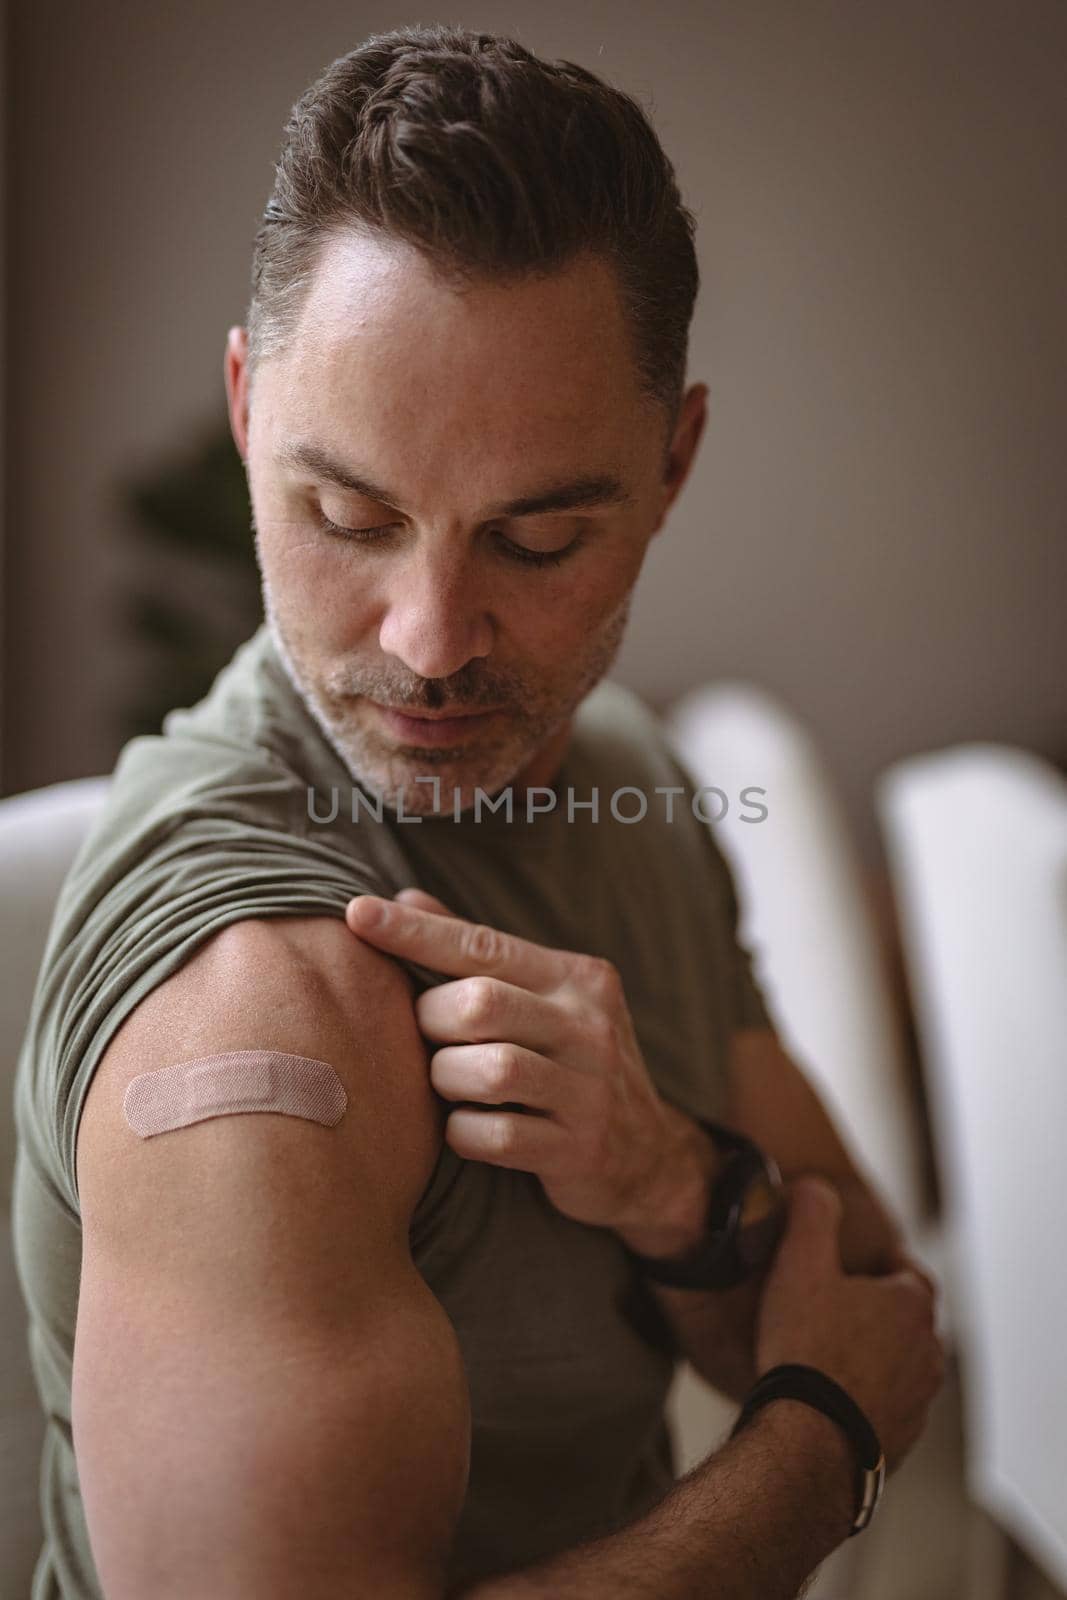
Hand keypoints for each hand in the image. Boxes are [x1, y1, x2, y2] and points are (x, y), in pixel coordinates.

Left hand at [344, 888, 712, 1239]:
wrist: (648, 1156)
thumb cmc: (569, 1065)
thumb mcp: (541, 1000)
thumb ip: (477, 953)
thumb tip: (407, 898)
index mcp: (576, 977)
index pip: (483, 944)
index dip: (415, 932)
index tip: (357, 912)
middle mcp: (589, 1025)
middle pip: (479, 1004)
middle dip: (431, 1021)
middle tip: (429, 1038)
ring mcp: (590, 1088)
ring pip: (488, 1071)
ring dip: (447, 1079)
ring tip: (449, 1083)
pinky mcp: (581, 1149)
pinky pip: (497, 1137)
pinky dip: (464, 1134)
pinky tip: (467, 1128)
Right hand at [757, 1177, 945, 1470]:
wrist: (809, 1442)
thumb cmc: (806, 1349)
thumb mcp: (800, 1264)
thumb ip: (811, 1215)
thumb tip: (815, 1186)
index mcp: (911, 1307)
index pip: (912, 1275)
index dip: (885, 1266)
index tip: (859, 1266)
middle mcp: (927, 1355)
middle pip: (909, 1323)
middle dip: (879, 1314)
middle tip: (838, 1308)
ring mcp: (917, 1404)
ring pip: (901, 1368)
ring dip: (875, 1359)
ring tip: (831, 1355)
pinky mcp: (900, 1443)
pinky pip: (886, 1409)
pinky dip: (866, 1399)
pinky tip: (828, 1398)